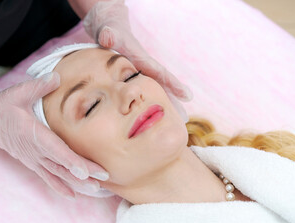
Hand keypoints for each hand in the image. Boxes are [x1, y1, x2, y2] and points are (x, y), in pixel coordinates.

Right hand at [0, 72, 108, 198]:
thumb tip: (58, 77)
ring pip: (58, 173)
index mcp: (33, 134)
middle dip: (83, 173)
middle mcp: (35, 151)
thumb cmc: (4, 105)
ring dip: (76, 182)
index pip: (56, 150)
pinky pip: (48, 177)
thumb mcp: (19, 92)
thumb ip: (39, 86)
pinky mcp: (32, 162)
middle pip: (62, 165)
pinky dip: (60, 186)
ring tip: (95, 189)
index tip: (86, 171)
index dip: (72, 161)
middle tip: (103, 179)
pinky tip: (73, 195)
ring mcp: (33, 158)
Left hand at [83, 0, 192, 121]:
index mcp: (141, 59)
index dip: (172, 84)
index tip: (187, 95)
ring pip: (154, 91)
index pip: (159, 72)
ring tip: (175, 122)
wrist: (109, 29)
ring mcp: (140, 74)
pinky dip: (151, 103)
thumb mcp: (109, 31)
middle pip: (161, 85)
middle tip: (184, 118)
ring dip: (164, 105)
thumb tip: (107, 36)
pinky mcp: (134, 78)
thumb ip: (109, 34)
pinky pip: (144, 93)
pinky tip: (154, 116)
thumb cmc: (110, 31)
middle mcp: (144, 68)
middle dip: (173, 101)